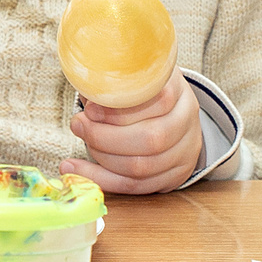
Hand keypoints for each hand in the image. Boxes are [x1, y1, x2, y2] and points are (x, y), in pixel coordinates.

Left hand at [66, 73, 202, 193]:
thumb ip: (109, 80)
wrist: (167, 108)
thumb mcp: (127, 75)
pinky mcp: (175, 174)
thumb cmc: (135, 89)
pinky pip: (136, 185)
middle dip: (105, 137)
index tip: (89, 110)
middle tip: (78, 125)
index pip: (159, 102)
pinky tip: (74, 169)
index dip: (120, 110)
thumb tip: (86, 91)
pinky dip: (102, 179)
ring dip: (101, 158)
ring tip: (80, 141)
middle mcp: (187, 120)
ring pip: (142, 167)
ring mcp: (186, 150)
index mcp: (177, 89)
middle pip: (152, 139)